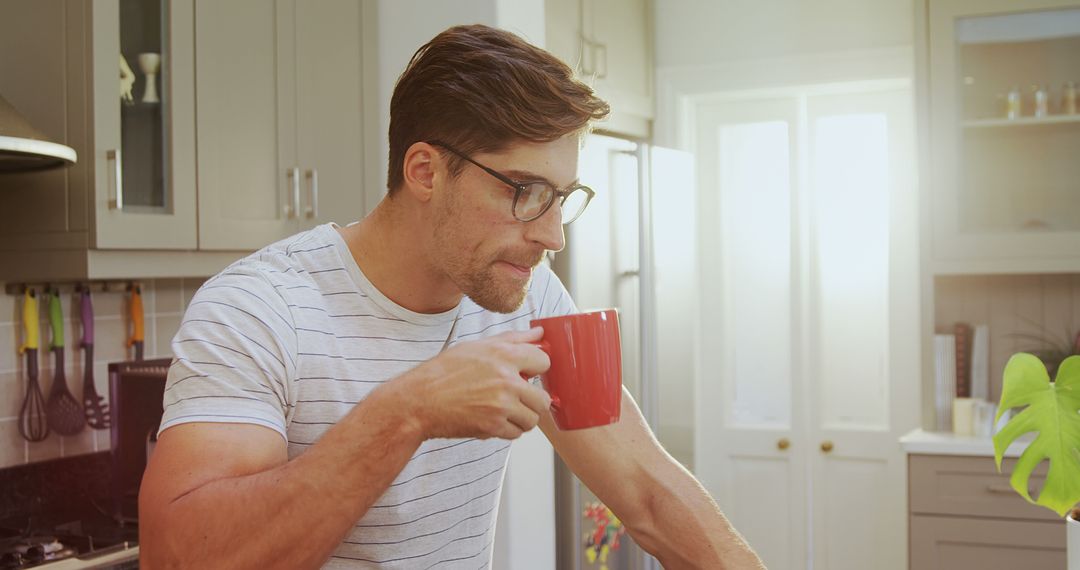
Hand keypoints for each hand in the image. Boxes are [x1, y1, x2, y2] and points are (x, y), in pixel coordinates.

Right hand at [396, 327, 551, 440]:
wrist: (418, 401)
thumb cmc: (443, 373)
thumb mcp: (476, 347)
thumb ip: (512, 339)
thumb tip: (539, 332)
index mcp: (503, 355)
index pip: (544, 361)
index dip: (537, 368)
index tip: (528, 373)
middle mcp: (505, 380)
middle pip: (543, 398)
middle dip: (533, 400)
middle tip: (518, 398)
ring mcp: (500, 405)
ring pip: (532, 419)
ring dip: (521, 418)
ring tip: (503, 410)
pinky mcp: (492, 426)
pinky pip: (515, 434)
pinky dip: (506, 430)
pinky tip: (491, 419)